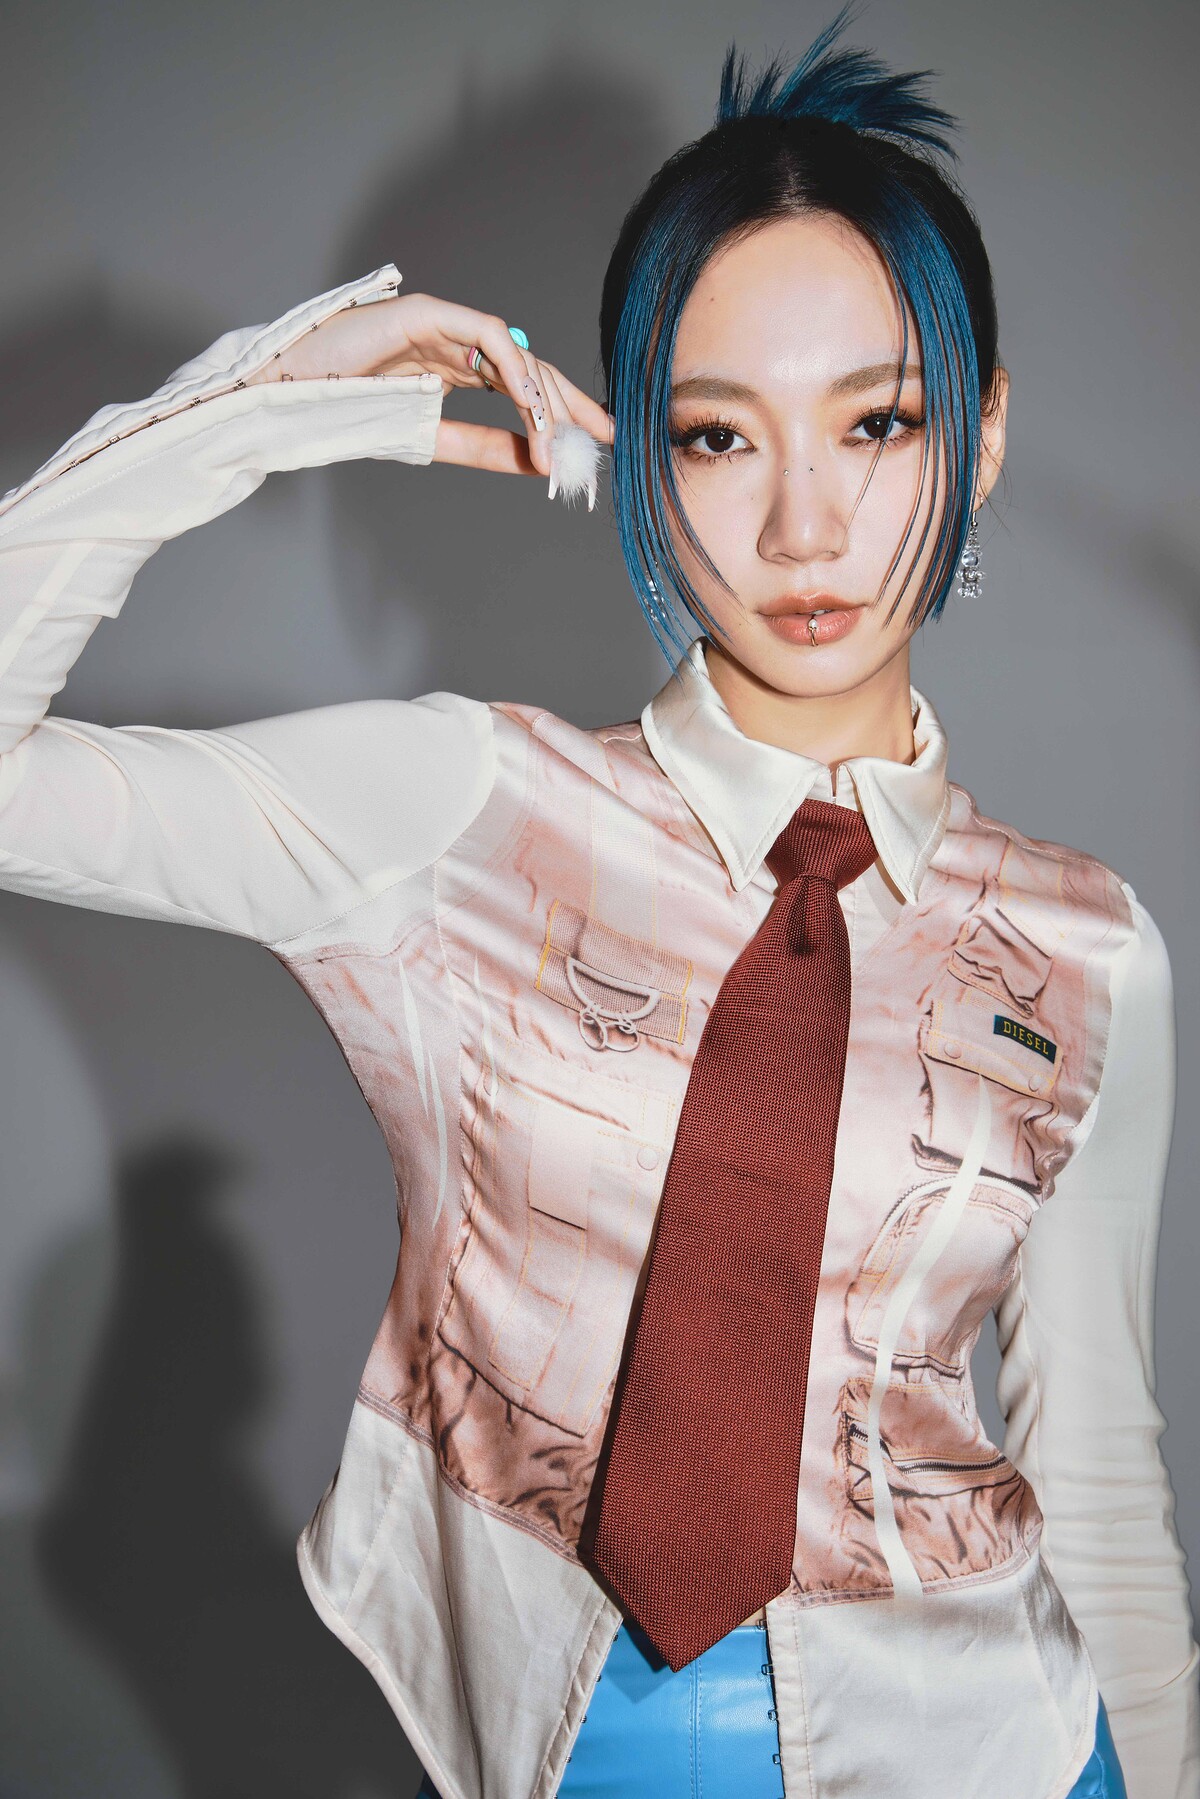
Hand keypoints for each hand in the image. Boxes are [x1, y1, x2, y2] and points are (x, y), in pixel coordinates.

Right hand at [246, 291, 613, 478]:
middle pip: (529, 369)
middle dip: (569, 404)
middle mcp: (455, 344)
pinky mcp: (428, 315)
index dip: (561, 413)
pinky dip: (515, 373)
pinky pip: (488, 337)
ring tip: (557, 442)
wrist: (290, 396)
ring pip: (515, 355)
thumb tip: (536, 461)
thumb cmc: (344, 414)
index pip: (521, 388)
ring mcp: (443, 326)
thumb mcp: (430, 440)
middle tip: (598, 438)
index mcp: (454, 370)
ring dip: (543, 399)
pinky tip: (532, 406)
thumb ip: (481, 447)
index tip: (594, 442)